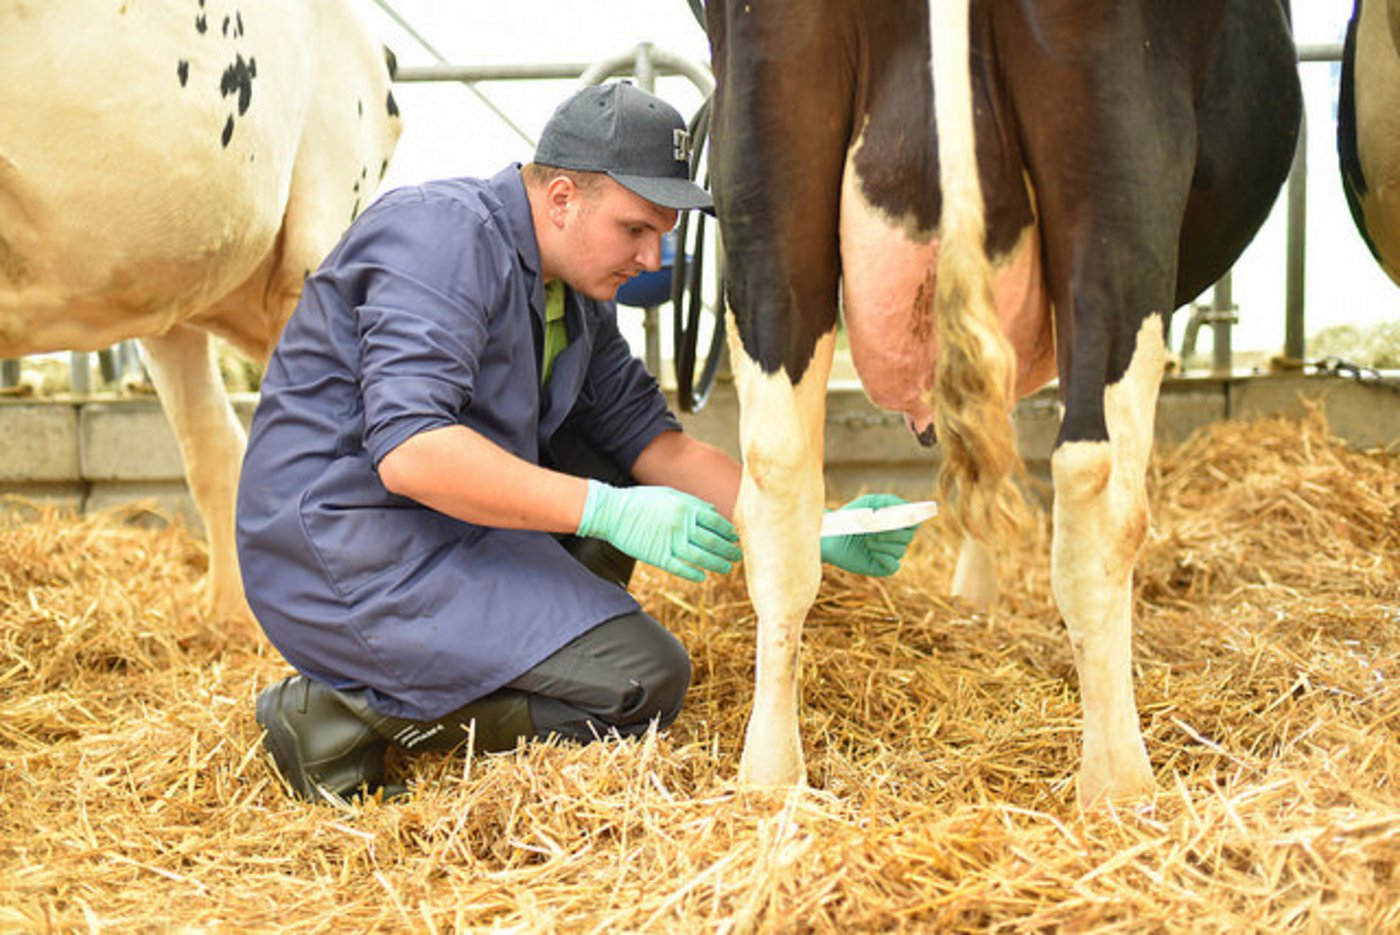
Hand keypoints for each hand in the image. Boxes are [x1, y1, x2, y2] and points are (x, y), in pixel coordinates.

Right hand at [577, 481, 741, 581]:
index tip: (736, 539)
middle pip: (713, 542)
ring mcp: (670, 542)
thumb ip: (693, 503)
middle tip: (738, 556)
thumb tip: (714, 512)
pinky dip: (694, 574)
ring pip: (701, 558)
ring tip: (727, 568)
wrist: (612, 511)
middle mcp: (681, 525)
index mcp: (686, 508)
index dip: (729, 533)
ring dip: (717, 564)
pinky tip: (702, 577)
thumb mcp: (669, 493)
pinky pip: (681, 568)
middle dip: (729, 551)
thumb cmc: (640, 500)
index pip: (716, 523)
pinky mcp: (657, 557)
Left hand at [820, 493, 917, 576]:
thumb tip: (907, 506)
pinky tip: (872, 552)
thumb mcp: (869, 502)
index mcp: (895, 523)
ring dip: (884, 544)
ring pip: (899, 550)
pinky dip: (885, 558)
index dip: (913, 520)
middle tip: (875, 530)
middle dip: (893, 533)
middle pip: (908, 537)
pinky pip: (893, 566)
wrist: (830, 535)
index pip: (914, 523)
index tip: (907, 517)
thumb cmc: (850, 516)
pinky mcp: (880, 567)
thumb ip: (889, 501)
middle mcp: (894, 540)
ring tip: (866, 540)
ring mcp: (887, 554)